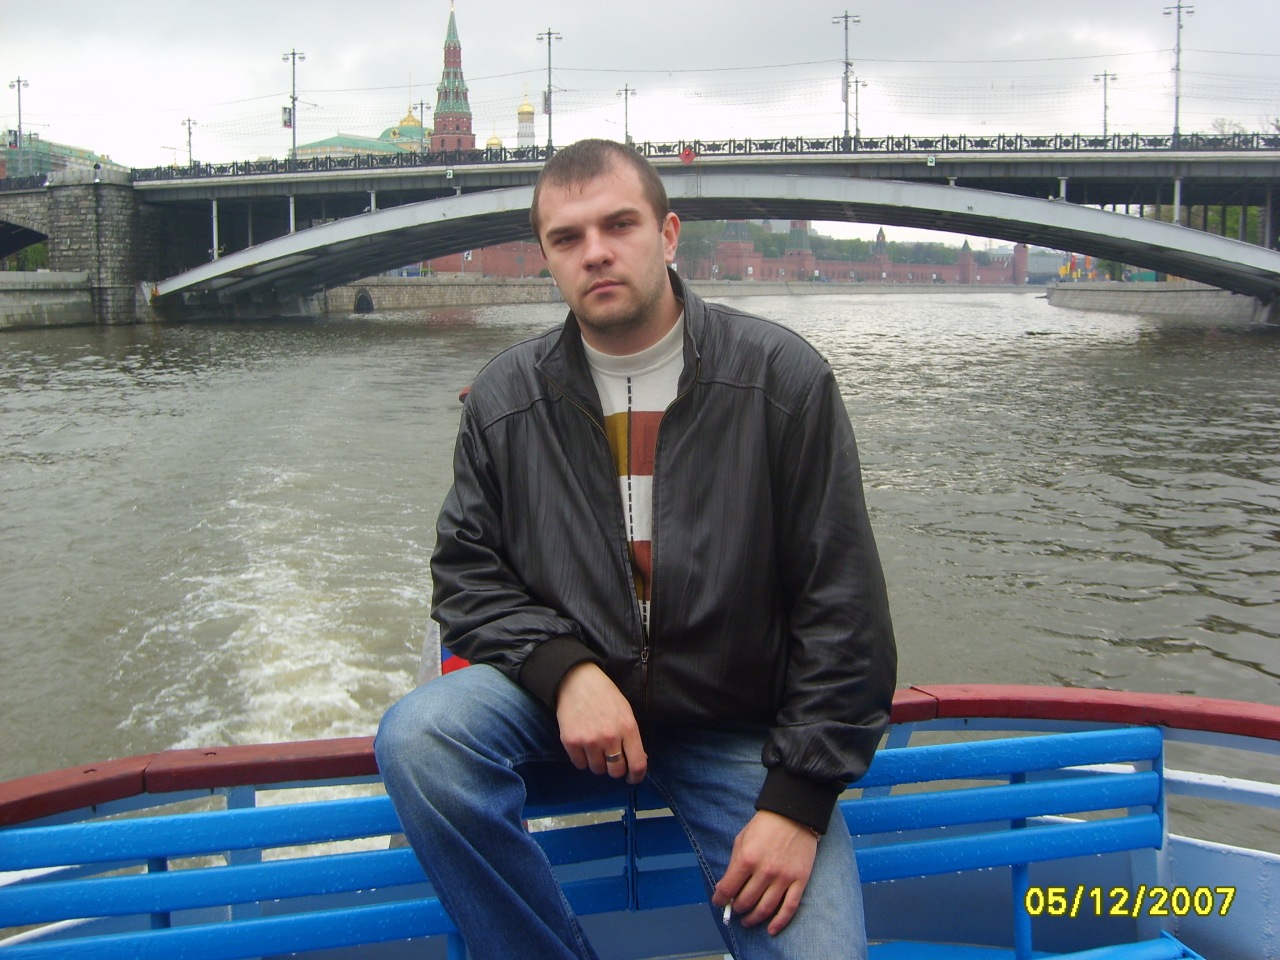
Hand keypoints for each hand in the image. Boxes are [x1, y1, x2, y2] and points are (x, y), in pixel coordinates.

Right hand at [555, 662, 646, 783]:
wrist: (576, 680)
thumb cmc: (604, 694)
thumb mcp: (625, 711)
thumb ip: (631, 736)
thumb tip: (638, 760)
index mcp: (628, 728)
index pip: (637, 764)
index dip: (636, 776)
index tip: (632, 778)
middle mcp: (609, 737)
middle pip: (616, 771)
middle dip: (615, 769)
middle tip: (611, 759)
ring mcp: (589, 741)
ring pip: (597, 769)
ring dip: (598, 763)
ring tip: (595, 747)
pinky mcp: (571, 742)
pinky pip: (580, 764)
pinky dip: (582, 759)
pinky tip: (583, 745)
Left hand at [712, 810, 818, 935]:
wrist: (794, 814)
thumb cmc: (764, 825)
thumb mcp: (742, 839)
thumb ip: (734, 864)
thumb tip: (725, 887)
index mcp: (747, 859)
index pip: (728, 889)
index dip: (720, 899)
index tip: (719, 902)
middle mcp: (764, 871)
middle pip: (746, 902)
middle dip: (736, 908)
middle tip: (735, 909)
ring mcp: (783, 878)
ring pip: (765, 909)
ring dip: (753, 918)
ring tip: (747, 920)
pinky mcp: (800, 881)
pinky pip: (789, 908)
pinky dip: (779, 923)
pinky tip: (770, 930)